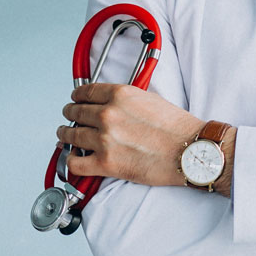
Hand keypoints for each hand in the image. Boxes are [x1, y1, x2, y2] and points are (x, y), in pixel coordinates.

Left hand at [58, 84, 201, 186]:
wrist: (189, 151)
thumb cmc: (177, 128)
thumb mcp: (151, 99)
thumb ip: (127, 100)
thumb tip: (114, 104)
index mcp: (120, 95)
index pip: (86, 92)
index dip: (77, 96)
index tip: (76, 99)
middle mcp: (108, 115)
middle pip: (76, 112)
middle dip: (71, 113)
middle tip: (70, 116)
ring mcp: (104, 139)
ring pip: (71, 135)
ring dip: (66, 134)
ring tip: (66, 135)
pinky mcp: (105, 163)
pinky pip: (75, 162)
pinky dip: (70, 159)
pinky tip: (73, 157)